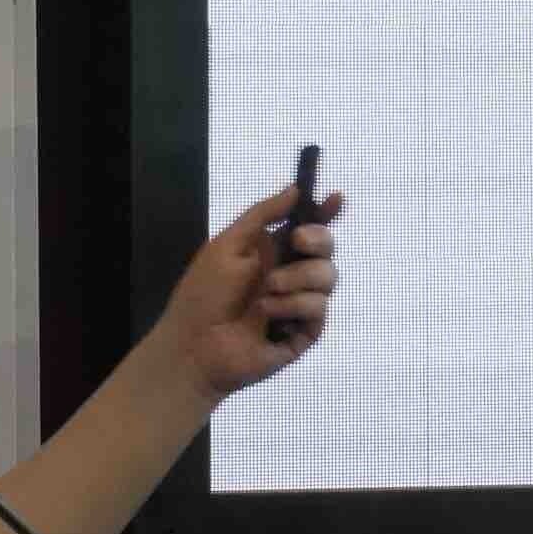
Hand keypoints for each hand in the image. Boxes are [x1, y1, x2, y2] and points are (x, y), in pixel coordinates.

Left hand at [145, 176, 343, 402]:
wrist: (196, 345)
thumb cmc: (203, 294)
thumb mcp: (227, 244)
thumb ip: (262, 215)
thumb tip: (295, 188)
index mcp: (271, 253)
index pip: (307, 229)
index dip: (325, 213)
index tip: (336, 199)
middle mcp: (289, 275)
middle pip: (326, 250)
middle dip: (319, 240)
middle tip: (299, 241)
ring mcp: (299, 305)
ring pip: (328, 277)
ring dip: (298, 278)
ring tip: (267, 290)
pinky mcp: (304, 332)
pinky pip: (318, 309)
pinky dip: (294, 306)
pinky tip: (268, 313)